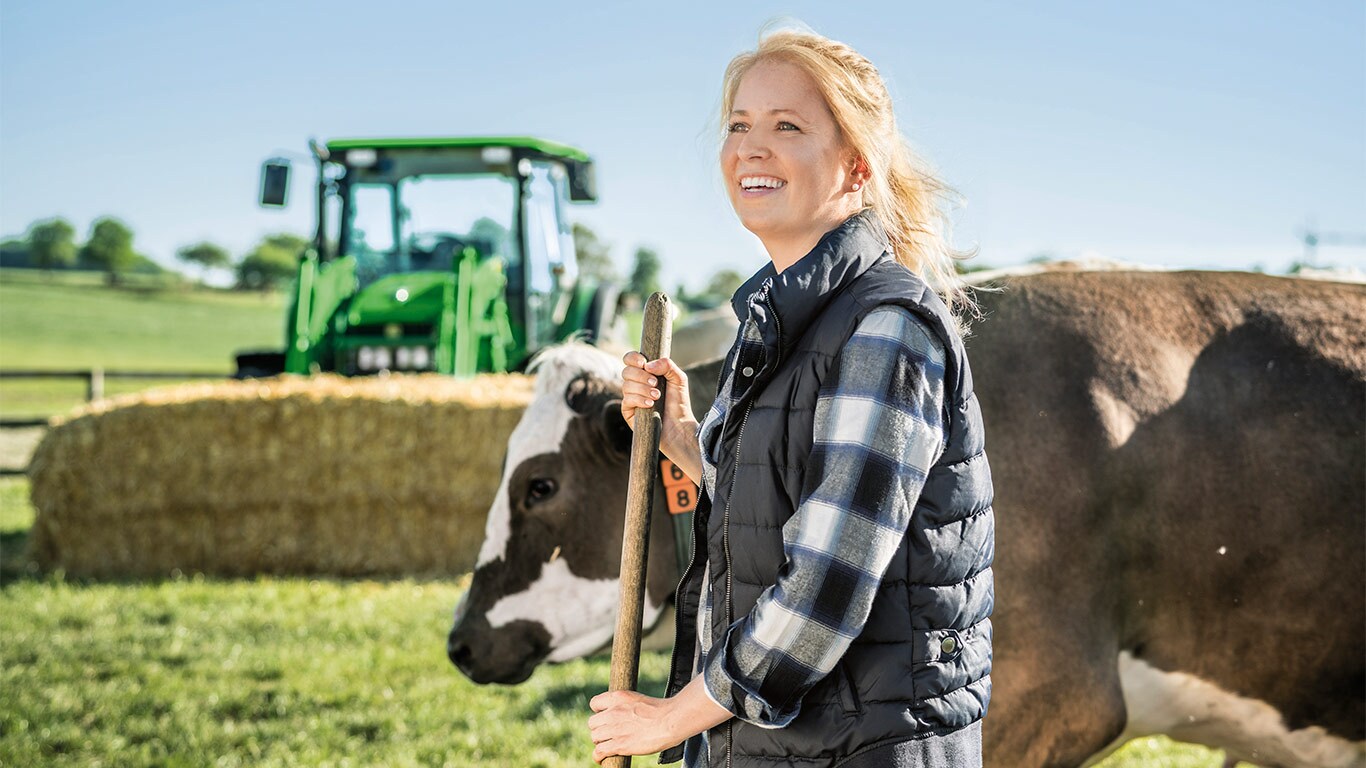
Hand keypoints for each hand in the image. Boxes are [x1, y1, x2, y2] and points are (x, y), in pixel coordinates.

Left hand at [587, 690, 680, 762]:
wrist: (670, 720)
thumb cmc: (661, 711)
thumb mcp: (638, 699)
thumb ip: (626, 705)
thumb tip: (624, 714)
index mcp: (618, 697)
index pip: (594, 703)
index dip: (598, 712)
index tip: (604, 716)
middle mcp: (613, 711)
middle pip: (592, 723)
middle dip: (599, 729)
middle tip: (608, 734)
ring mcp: (614, 728)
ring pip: (595, 737)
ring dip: (600, 742)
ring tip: (608, 746)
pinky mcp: (619, 744)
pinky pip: (599, 751)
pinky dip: (598, 756)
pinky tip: (601, 759)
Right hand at [620, 352, 702, 482]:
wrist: (679, 426)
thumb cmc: (679, 403)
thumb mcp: (679, 379)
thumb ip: (667, 365)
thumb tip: (648, 365)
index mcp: (645, 373)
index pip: (630, 359)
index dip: (632, 358)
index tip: (643, 362)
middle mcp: (636, 384)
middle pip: (626, 371)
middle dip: (641, 376)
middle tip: (656, 383)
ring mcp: (631, 397)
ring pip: (626, 385)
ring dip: (643, 389)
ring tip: (657, 397)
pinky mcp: (628, 411)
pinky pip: (626, 400)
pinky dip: (639, 400)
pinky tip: (650, 405)